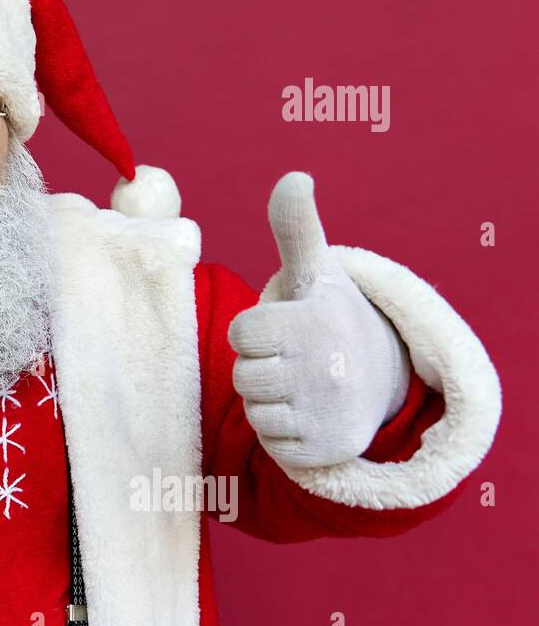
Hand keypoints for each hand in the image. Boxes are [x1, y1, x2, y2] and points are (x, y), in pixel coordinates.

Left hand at [227, 173, 409, 468]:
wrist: (383, 379)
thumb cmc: (331, 317)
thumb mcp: (315, 272)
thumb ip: (295, 227)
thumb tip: (294, 176)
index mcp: (313, 322)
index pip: (242, 332)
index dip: (256, 331)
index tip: (286, 327)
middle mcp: (322, 367)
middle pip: (243, 373)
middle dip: (261, 365)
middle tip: (295, 358)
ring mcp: (323, 411)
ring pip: (253, 408)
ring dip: (269, 398)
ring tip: (302, 384)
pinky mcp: (321, 449)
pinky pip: (270, 441)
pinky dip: (282, 430)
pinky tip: (309, 413)